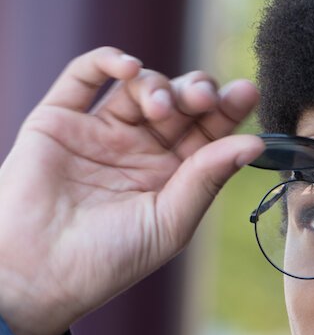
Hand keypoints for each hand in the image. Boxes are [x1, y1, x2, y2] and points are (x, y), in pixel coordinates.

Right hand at [0, 47, 263, 334]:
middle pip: (180, 104)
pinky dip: (108, 62)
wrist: (38, 272)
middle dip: (197, 93)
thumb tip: (254, 143)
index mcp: (170, 178)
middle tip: (203, 97)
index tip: (245, 92)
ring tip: (161, 106)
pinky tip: (129, 68)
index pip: (206, 134)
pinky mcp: (59, 119)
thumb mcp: (169, 223)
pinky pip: (84, 76)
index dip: (227, 111)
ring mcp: (99, 133)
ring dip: (158, 85)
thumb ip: (206, 178)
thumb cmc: (107, 261)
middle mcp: (138, 152)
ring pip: (140, 87)